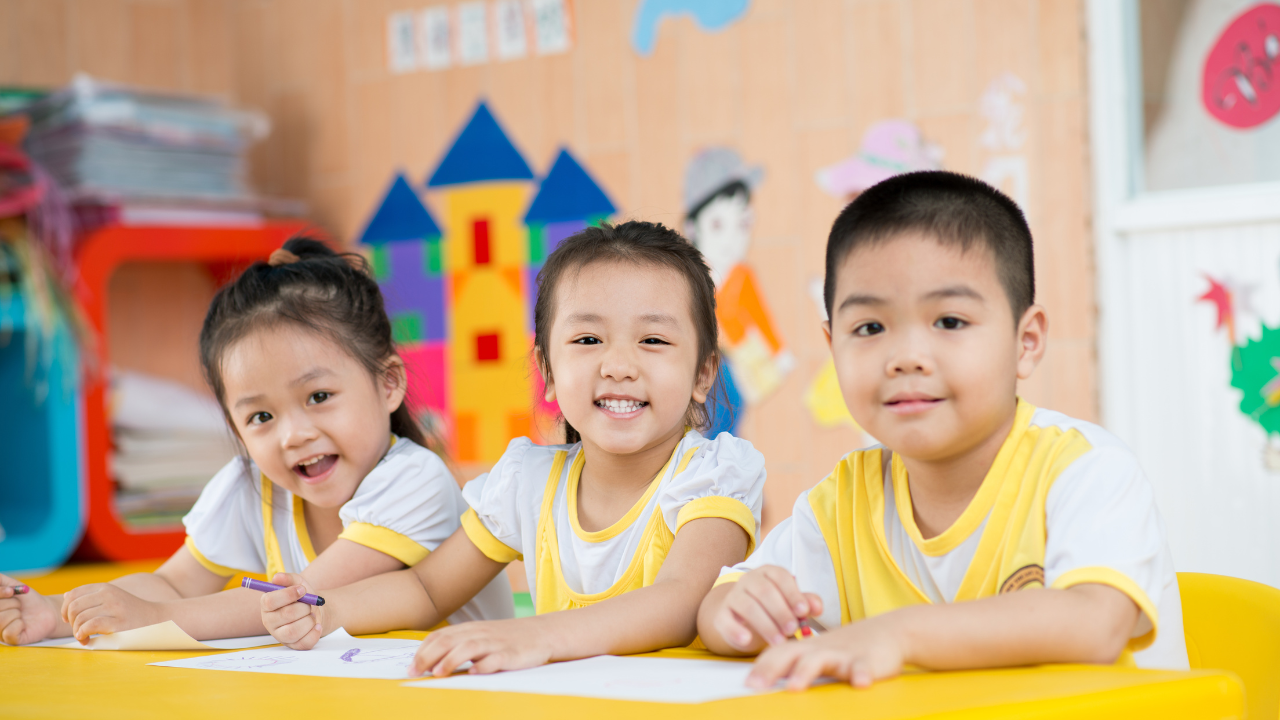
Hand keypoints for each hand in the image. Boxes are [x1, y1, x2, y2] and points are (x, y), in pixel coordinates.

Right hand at [0, 574, 60, 644]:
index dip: (0, 593)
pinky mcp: (10, 641)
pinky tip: (23, 624)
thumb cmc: (27, 599)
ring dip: (16, 613)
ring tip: (21, 614)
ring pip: (0, 620)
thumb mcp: (11, 585)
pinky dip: (19, 624)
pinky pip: (9, 632)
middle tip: (19, 605)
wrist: (46, 610)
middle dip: (11, 603)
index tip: (11, 590)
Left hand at [61, 583, 162, 642]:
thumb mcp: (112, 598)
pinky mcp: (117, 622)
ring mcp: (113, 607)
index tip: (69, 620)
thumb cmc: (132, 613)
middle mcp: (108, 594)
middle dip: (70, 623)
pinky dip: (82, 634)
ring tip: (84, 638)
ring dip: (76, 632)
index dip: (65, 609)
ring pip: (80, 618)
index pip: (73, 594)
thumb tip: (67, 595)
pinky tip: (87, 640)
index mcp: (105, 588)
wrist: (158, 619)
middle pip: (74, 607)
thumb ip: (90, 597)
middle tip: (78, 632)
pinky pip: (89, 626)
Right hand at [260, 573, 323, 649]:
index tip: (302, 590)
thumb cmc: (302, 596)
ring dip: (309, 620)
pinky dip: (314, 633)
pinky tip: (317, 625)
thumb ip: (287, 579)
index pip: (270, 601)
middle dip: (303, 607)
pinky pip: (304, 643)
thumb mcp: (297, 582)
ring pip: (293, 631)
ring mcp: (280, 635)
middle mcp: (270, 621)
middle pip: (285, 615)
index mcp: (267, 605)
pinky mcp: (293, 645)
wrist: (314, 610)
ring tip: (311, 614)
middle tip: (309, 604)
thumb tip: (277, 577)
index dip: (288, 594)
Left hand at [409, 617, 554, 677]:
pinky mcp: (511, 654)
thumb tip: (429, 661)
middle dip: (429, 656)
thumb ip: (458, 644)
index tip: (411, 667)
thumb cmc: (506, 639)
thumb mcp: (481, 637)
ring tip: (439, 673)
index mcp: (470, 629)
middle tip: (416, 672)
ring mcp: (496, 643)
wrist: (541, 633)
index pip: (440, 636)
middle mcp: (480, 634)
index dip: (423, 651)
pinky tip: (473, 672)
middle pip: (449, 641)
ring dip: (451, 660)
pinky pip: (495, 659)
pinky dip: (483, 665)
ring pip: (469, 647)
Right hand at [714, 566, 822, 650]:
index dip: (792, 594)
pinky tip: (747, 639)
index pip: (780, 577)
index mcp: (768, 573)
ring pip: (747, 606)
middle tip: (793, 629)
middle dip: (780, 612)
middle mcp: (749, 580)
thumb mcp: (791, 605)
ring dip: (765, 625)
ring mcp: (733, 596)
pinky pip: (726, 620)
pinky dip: (736, 630)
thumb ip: (805, 604)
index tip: (803, 612)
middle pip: (764, 591)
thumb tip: (818, 607)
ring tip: (779, 641)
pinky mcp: (721, 614)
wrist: (743, 619)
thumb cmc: (773, 609)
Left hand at [747, 614, 906, 690]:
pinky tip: (859, 683)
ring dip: (806, 672)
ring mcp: (844, 654)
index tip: (746, 683)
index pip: (777, 653)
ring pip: (822, 660)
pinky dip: (861, 674)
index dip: (761, 667)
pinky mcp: (868, 661)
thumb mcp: (820, 653)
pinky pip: (863, 668)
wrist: (889, 632)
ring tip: (794, 687)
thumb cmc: (848, 647)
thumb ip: (795, 663)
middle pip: (791, 654)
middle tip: (756, 686)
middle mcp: (821, 649)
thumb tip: (766, 680)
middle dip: (772, 670)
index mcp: (808, 647)